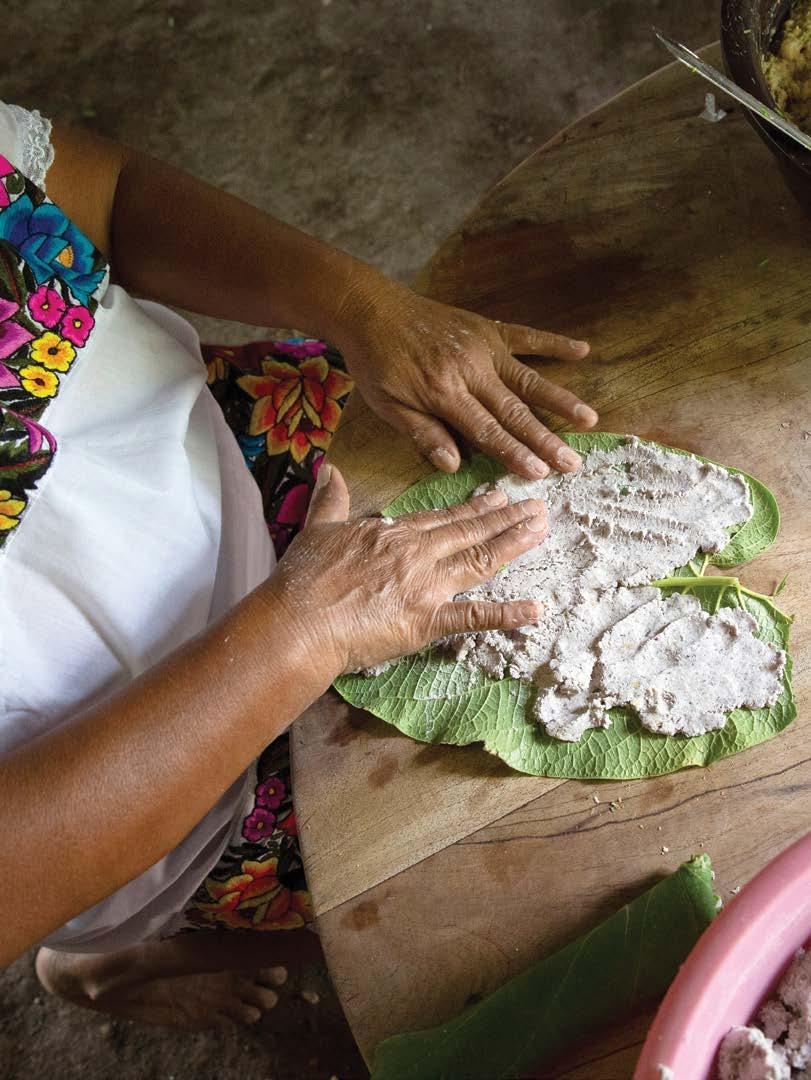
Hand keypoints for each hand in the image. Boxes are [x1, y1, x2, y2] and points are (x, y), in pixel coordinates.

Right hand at [265, 465, 547, 673]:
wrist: (298, 620)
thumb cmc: (302, 579)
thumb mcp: (316, 529)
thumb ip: (331, 499)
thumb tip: (329, 469)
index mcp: (393, 533)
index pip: (441, 516)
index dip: (472, 507)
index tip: (496, 495)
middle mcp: (417, 553)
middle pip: (469, 532)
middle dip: (505, 517)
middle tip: (537, 506)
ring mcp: (425, 586)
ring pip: (479, 560)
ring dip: (513, 545)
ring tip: (541, 531)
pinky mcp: (426, 621)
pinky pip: (474, 616)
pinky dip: (506, 614)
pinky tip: (535, 609)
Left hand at [335, 277, 597, 479]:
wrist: (371, 309)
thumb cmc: (377, 363)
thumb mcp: (387, 405)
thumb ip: (422, 433)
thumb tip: (454, 466)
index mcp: (443, 393)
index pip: (486, 431)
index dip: (514, 454)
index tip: (539, 474)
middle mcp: (470, 370)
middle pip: (514, 411)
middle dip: (545, 439)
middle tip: (573, 462)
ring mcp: (482, 347)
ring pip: (529, 378)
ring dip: (560, 400)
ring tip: (588, 420)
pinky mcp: (487, 328)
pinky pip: (527, 336)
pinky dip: (555, 342)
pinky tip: (583, 350)